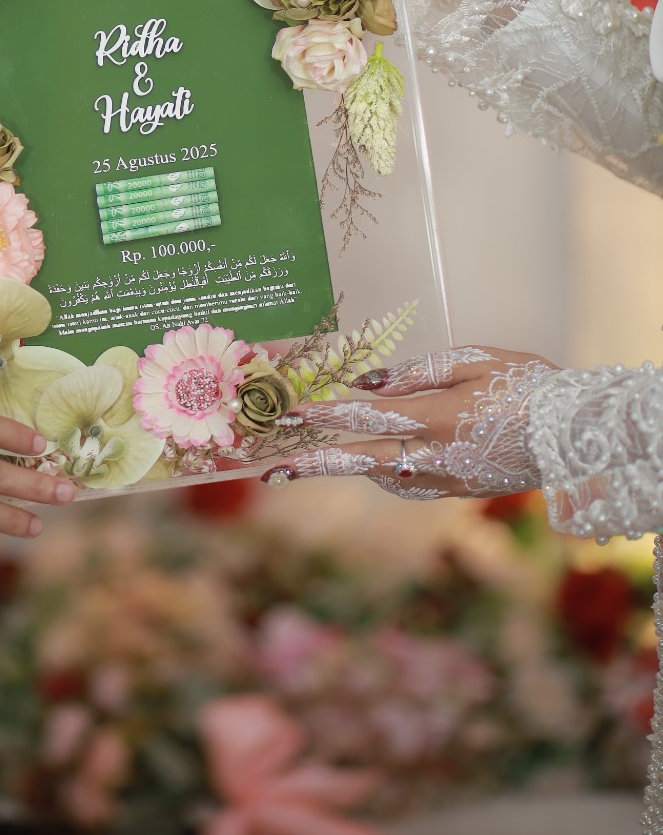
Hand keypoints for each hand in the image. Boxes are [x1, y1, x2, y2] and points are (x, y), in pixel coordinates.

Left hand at [261, 346, 557, 499]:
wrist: (577, 433)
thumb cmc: (525, 383)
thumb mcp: (471, 360)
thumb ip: (416, 373)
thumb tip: (369, 384)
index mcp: (436, 417)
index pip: (366, 415)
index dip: (324, 414)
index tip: (291, 413)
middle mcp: (436, 455)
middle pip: (361, 461)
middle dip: (315, 463)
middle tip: (273, 471)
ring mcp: (448, 480)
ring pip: (386, 475)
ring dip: (355, 465)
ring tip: (324, 455)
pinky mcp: (461, 491)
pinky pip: (413, 484)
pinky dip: (392, 471)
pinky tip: (385, 458)